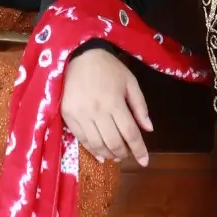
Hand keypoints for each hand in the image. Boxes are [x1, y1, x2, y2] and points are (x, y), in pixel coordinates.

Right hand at [61, 46, 153, 167]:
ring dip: (109, 155)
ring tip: (115, 156)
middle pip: (113, 142)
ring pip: (97, 145)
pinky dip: (92, 150)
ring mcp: (81, 114)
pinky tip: (100, 154)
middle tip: (128, 155)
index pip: (130, 133)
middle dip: (124, 154)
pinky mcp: (68, 115)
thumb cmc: (108, 68)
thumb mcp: (130, 82)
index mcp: (115, 102)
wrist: (79, 55)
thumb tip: (148, 129)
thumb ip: (140, 106)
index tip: (145, 161)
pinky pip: (81, 139)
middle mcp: (97, 111)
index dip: (139, 150)